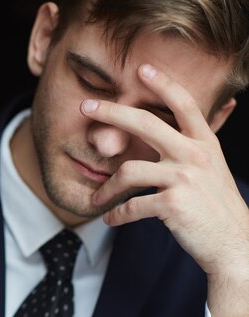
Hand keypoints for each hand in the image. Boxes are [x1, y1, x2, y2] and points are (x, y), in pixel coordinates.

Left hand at [81, 64, 248, 316]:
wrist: (234, 245)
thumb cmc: (216, 206)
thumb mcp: (212, 168)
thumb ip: (195, 145)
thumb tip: (198, 117)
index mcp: (204, 144)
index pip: (184, 104)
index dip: (163, 83)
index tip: (141, 68)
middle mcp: (195, 155)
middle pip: (145, 123)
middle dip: (111, 112)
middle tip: (85, 107)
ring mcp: (184, 179)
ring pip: (128, 171)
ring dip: (106, 188)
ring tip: (96, 200)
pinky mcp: (172, 205)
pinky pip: (131, 206)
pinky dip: (116, 215)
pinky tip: (109, 220)